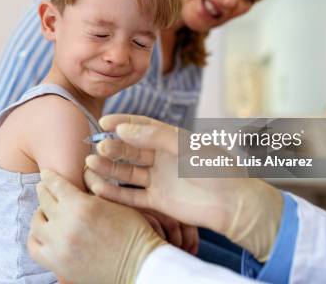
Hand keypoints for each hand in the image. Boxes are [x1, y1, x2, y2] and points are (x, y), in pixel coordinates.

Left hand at [28, 169, 165, 283]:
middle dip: (44, 191)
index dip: (49, 176)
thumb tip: (81, 176)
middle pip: (44, 200)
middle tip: (44, 188)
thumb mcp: (117, 202)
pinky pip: (34, 247)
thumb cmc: (134, 231)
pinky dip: (35, 237)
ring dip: (40, 214)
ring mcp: (59, 246)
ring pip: (37, 223)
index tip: (46, 173)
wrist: (139, 264)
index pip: (55, 184)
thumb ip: (95, 189)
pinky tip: (43, 232)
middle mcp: (66, 224)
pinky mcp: (58, 264)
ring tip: (45, 211)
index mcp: (82, 206)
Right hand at [83, 114, 283, 261]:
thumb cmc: (216, 168)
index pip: (141, 127)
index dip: (122, 123)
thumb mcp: (187, 145)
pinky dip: (114, 192)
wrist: (234, 204)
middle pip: (131, 150)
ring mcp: (159, 180)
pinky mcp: (158, 202)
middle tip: (98, 147)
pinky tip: (98, 187)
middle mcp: (162, 158)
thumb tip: (123, 128)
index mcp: (171, 140)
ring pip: (127, 172)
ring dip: (109, 168)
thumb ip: (155, 136)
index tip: (103, 121)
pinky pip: (131, 196)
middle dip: (113, 147)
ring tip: (91, 164)